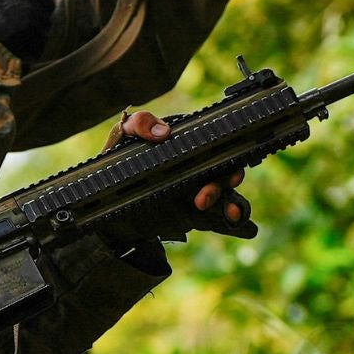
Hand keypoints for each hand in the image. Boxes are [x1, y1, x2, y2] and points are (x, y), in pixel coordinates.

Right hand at [0, 0, 79, 61]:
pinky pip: (40, 43)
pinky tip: (10, 49)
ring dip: (32, 34)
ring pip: (44, 24)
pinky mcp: (32, 34)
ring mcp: (26, 11)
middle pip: (46, 0)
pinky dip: (29, 50)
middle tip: (12, 24)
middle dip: (36, 13)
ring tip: (6, 37)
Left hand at [103, 110, 257, 241]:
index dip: (229, 156)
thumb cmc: (118, 163)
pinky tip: (246, 228)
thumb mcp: (122, 138)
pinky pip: (221, 220)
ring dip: (236, 206)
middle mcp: (198, 169)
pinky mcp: (194, 217)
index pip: (216, 146)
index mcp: (185, 147)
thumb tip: (165, 133)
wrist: (107, 206)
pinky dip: (238, 225)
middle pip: (226, 174)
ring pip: (230, 198)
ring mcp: (199, 193)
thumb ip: (138, 125)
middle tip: (201, 200)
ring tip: (231, 216)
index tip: (230, 171)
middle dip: (221, 186)